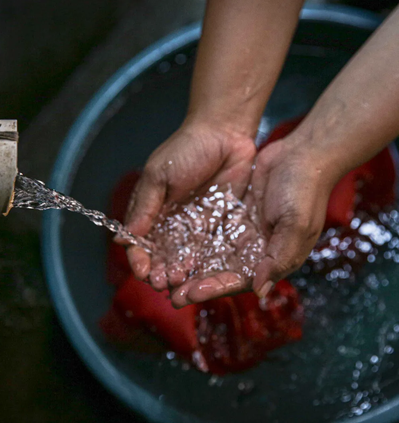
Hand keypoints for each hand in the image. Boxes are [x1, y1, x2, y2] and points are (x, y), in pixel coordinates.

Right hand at [123, 117, 256, 282]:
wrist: (225, 135)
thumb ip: (144, 206)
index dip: (139, 258)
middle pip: (162, 256)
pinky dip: (203, 265)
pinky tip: (202, 276)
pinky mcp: (217, 227)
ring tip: (180, 284)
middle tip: (163, 284)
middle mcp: (171, 223)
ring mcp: (194, 227)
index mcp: (151, 211)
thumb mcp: (159, 175)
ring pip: (184, 258)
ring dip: (180, 273)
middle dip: (159, 271)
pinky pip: (209, 251)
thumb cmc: (186, 150)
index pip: (140, 242)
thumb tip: (124, 239)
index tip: (142, 271)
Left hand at [170, 137, 335, 307]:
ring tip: (165, 274)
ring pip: (210, 254)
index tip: (190, 293)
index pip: (238, 281)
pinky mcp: (231, 215)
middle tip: (169, 292)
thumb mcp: (296, 225)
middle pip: (219, 272)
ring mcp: (241, 232)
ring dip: (190, 266)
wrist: (301, 153)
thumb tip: (259, 290)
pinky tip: (174, 245)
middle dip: (195, 283)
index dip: (214, 289)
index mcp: (271, 259)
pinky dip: (193, 240)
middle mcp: (254, 250)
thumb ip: (278, 258)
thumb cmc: (303, 190)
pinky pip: (209, 231)